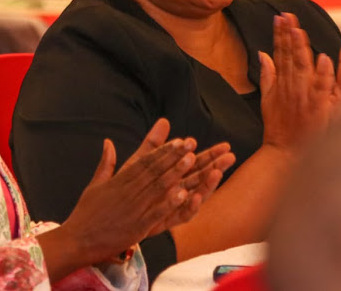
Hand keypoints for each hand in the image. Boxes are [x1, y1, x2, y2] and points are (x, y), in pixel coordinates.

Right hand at [40, 118, 232, 279]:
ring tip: (191, 160)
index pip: (144, 162)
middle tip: (190, 144)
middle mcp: (128, 192)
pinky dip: (169, 202)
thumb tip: (108, 142)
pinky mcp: (136, 227)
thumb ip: (106, 163)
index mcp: (119, 181)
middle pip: (154, 170)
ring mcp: (133, 209)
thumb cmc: (85, 214)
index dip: (163, 150)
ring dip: (175, 172)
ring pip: (157, 188)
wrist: (76, 241)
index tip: (178, 141)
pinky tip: (183, 193)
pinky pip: (156, 212)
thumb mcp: (95, 185)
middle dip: (173, 156)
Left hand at [118, 119, 234, 236]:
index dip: (211, 155)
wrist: (110, 216)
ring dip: (207, 186)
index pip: (196, 163)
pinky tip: (195, 197)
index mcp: (173, 176)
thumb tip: (164, 120)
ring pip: (195, 196)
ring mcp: (172, 207)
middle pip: (201, 178)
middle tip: (230, 156)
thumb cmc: (128, 187)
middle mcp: (177, 191)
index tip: (225, 146)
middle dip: (216, 167)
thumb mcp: (140, 162)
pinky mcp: (164, 221)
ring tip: (216, 173)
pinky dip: (189, 207)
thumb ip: (153, 144)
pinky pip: (180, 216)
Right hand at [260, 13, 334, 151]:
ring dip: (301, 49)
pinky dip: (322, 74)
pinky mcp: (315, 108)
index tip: (281, 17)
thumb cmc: (278, 126)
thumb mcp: (267, 98)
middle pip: (289, 56)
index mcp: (281, 82)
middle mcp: (290, 86)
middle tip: (288, 16)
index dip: (280, 35)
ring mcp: (302, 96)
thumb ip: (267, 75)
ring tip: (300, 30)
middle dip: (288, 34)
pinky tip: (325, 59)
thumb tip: (262, 54)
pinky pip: (320, 88)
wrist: (284, 152)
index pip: (281, 53)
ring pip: (302, 67)